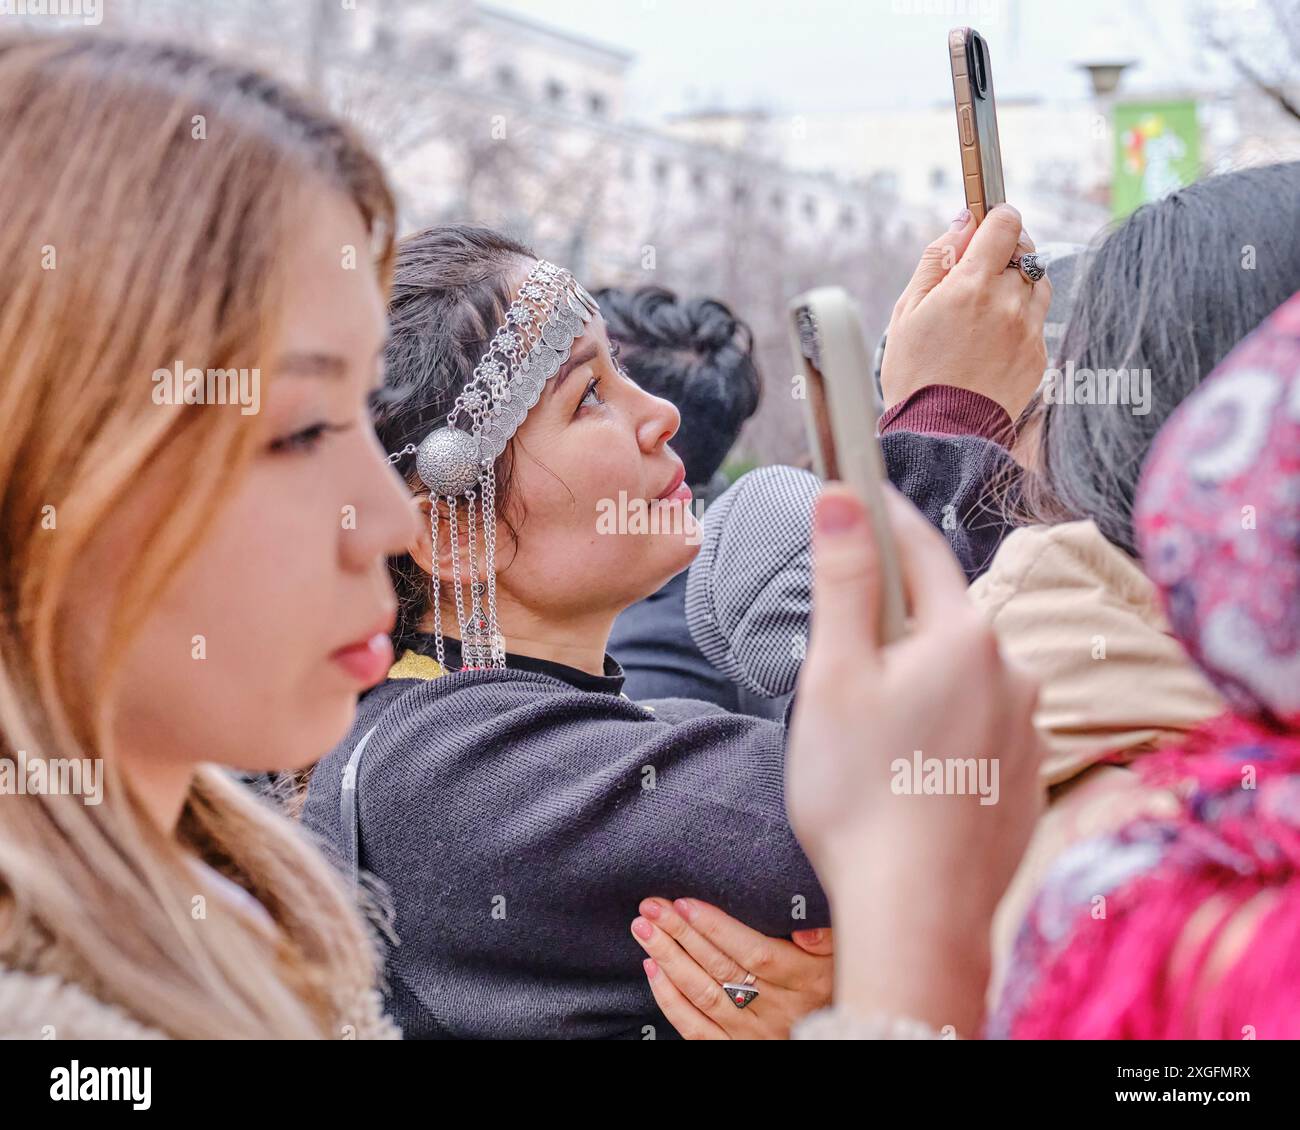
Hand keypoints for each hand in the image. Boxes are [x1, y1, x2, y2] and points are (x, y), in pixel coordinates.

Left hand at [630, 897, 832, 1038]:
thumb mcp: (842, 958)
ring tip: (644, 929)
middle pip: (720, 968)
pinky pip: (696, 1029)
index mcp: (803, 980)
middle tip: (651, 907)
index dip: (716, 928)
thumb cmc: (833, 986)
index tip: (685, 903)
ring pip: (703, 995)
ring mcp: (752, 1032)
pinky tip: (651, 970)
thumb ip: (825, 937)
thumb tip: (803, 926)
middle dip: (680, 933)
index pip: (753, 952)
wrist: (837, 1036)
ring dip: (668, 960)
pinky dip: (670, 1000)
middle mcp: (775, 1008)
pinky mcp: (735, 1048)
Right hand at [787, 484, 1041, 1036]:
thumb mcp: (835, 675)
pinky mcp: (1025, 776)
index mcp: (964, 636)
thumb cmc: (862, 791)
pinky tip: (908, 772)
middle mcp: (1013, 671)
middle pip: (940, 619)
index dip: (882, 518)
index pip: (920, 551)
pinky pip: (979, 727)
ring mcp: (1027, 727)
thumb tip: (841, 497)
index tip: (856, 492)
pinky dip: (944, 731)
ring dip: (921, 682)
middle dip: (894, 624)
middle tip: (840, 663)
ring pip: (961, 677)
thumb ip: (845, 580)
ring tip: (870, 736)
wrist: (915, 912)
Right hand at [881, 203, 1049, 420]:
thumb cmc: (915, 373)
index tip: (985, 226)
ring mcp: (1027, 329)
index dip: (995, 218)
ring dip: (1017, 284)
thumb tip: (963, 221)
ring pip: (1037, 282)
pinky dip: (1019, 318)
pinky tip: (991, 340)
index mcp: (971, 285)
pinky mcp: (1038, 354)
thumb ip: (936, 259)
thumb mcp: (907, 311)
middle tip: (975, 277)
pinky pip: (1036, 319)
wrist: (941, 432)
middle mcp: (1007, 302)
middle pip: (1023, 251)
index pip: (1005, 223)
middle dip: (1002, 255)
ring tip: (986, 310)